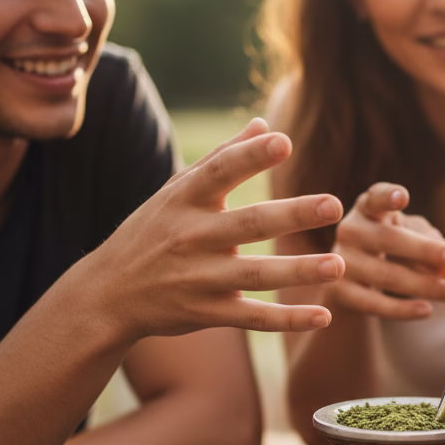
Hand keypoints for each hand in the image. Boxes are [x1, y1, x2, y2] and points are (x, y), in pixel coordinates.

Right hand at [81, 119, 345, 341]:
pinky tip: (323, 316)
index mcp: (184, 200)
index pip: (220, 172)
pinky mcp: (207, 313)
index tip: (284, 141)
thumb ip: (223, 158)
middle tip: (335, 204)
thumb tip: (264, 124)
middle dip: (292, 214)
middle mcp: (191, 237)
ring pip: (255, 275)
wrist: (106, 295)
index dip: (250, 156)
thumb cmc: (150, 233)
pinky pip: (253, 318)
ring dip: (298, 271)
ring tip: (338, 265)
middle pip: (249, 224)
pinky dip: (288, 320)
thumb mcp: (175, 191)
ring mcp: (199, 278)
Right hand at [327, 182, 444, 318]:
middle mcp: (351, 230)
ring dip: (426, 286)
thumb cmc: (389, 248)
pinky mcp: (340, 291)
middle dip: (427, 250)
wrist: (349, 279)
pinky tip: (427, 310)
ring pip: (388, 275)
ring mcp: (341, 261)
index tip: (403, 197)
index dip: (387, 196)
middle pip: (389, 239)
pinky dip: (403, 309)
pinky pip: (375, 303)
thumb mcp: (408, 236)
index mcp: (368, 208)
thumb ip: (429, 242)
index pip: (376, 198)